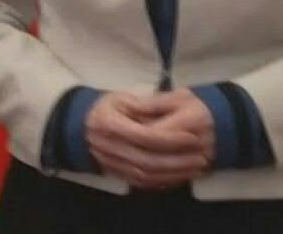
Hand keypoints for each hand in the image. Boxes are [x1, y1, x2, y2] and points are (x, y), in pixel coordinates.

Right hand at [84, 90, 209, 189]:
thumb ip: (146, 105)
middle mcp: (108, 146)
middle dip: (178, 160)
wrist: (81, 125)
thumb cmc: (107, 108)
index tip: (192, 137)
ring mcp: (111, 162)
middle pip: (148, 159)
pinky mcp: (116, 173)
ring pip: (147, 175)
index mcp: (109, 123)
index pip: (145, 135)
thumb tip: (172, 115)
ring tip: (197, 168)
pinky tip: (181, 176)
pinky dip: (164, 182)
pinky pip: (142, 183)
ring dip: (175, 174)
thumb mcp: (122, 98)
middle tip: (202, 157)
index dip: (170, 138)